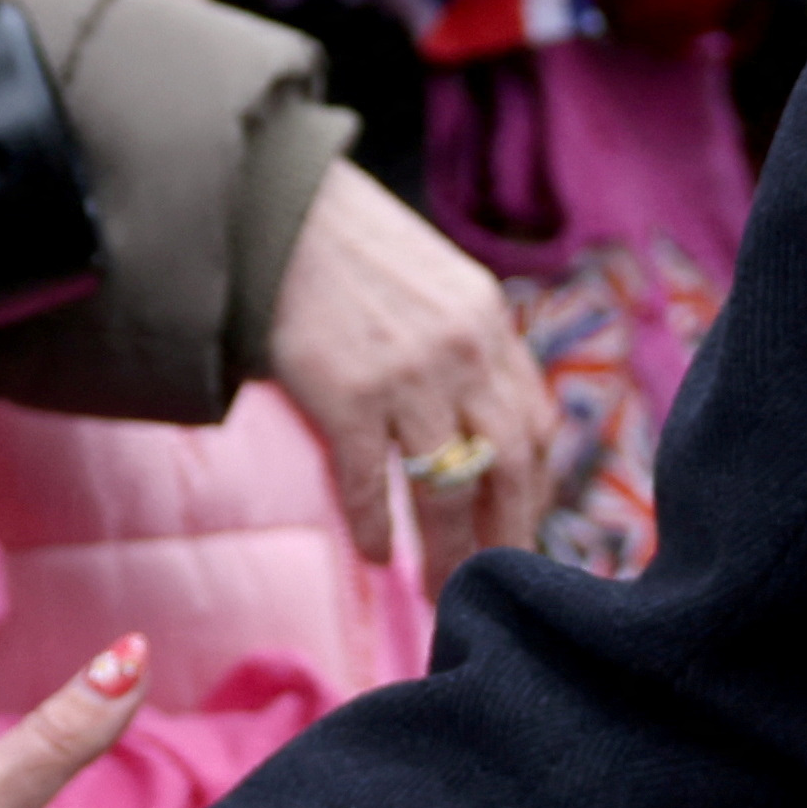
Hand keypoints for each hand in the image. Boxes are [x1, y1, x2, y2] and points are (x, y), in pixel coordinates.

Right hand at [266, 165, 544, 581]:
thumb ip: (463, 343)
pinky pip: (369, 483)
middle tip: (495, 580)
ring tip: (441, 592)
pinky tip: (379, 557)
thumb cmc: (345, 250)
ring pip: (446, 486)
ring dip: (449, 550)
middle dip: (507, 533)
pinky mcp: (348, 395)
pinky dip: (376, 526)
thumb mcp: (432, 282)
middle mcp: (461, 351)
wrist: (271, 216)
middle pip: (508, 465)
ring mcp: (407, 376)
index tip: (520, 522)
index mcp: (486, 320)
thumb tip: (475, 420)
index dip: (535, 483)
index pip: (534, 420)